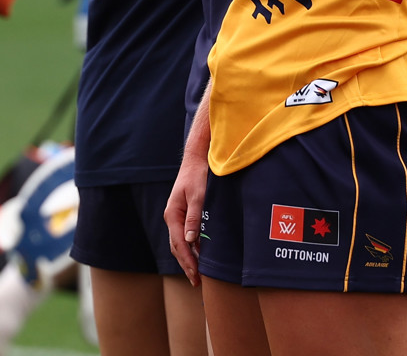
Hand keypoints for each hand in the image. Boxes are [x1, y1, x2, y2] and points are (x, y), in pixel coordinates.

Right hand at [164, 152, 208, 286]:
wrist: (196, 159)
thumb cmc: (197, 175)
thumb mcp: (197, 195)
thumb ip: (193, 217)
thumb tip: (191, 240)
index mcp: (172, 214)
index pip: (179, 244)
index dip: (188, 261)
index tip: (196, 275)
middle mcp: (172, 217)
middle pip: (177, 247)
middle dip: (186, 265)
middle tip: (197, 282)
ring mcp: (176, 216)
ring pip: (180, 243)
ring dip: (188, 258)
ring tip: (197, 275)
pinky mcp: (183, 214)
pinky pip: (185, 235)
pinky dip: (191, 248)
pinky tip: (199, 255)